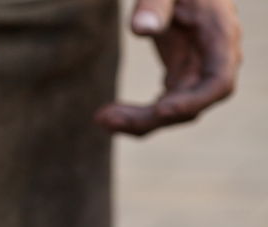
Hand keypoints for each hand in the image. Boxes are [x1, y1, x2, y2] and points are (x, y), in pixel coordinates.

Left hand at [95, 0, 240, 135]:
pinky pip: (162, 107)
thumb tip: (141, 30)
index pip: (218, 82)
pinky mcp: (179, 76)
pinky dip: (138, 116)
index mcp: (220, 36)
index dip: (193, 102)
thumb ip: (155, 5)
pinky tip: (109, 116)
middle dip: (149, 118)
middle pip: (190, 106)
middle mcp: (213, 61)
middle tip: (106, 119)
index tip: (160, 112)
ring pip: (174, 112)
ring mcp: (196, 72)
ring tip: (101, 119)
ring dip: (139, 121)